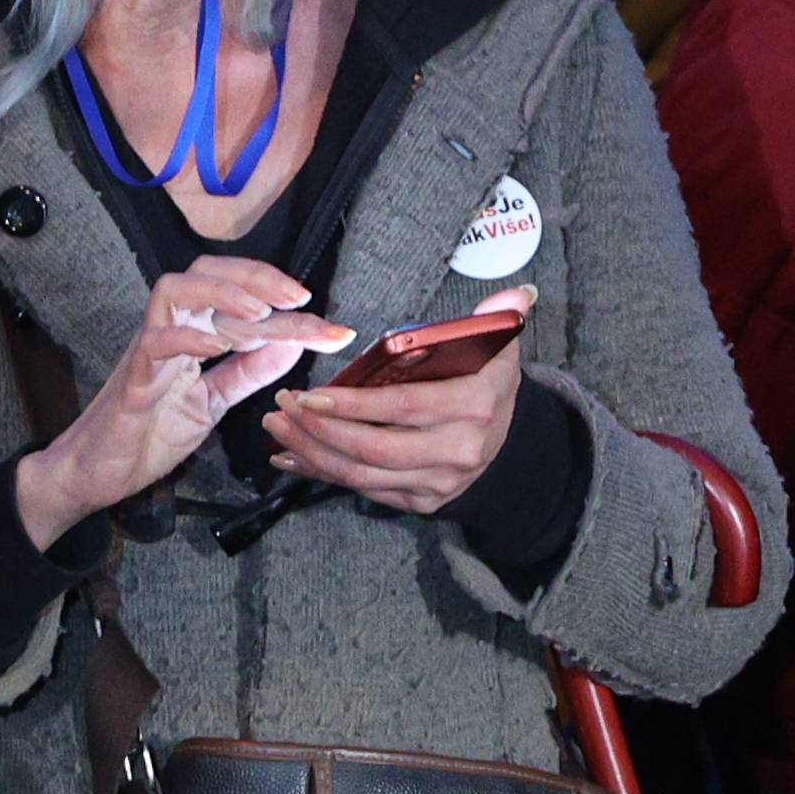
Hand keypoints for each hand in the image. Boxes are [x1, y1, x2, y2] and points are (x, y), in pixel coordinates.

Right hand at [18, 254, 351, 548]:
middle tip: (299, 297)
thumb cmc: (147, 434)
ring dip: (222, 293)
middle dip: (257, 276)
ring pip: (175, 290)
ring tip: (261, 311)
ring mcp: (148, 351)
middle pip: (206, 272)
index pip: (240, 300)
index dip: (286, 306)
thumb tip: (292, 343)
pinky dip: (187, 338)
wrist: (95, 475)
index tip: (332, 326)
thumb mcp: (212, 402)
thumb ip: (248, 372)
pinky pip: (154, 344)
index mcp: (192, 335)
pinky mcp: (132, 380)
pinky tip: (218, 345)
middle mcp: (170, 331)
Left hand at [265, 285, 532, 515]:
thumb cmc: (489, 384)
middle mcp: (457, 451)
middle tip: (280, 409)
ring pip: (364, 475)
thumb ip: (498, 316)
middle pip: (375, 448)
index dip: (353, 405)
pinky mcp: (422, 502)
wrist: (512, 445)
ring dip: (313, 453)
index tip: (310, 394)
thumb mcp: (499, 346)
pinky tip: (293, 456)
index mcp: (473, 406)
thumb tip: (518, 291)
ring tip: (277, 429)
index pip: (403, 406)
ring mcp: (439, 482)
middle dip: (320, 431)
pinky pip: (365, 490)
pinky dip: (324, 474)